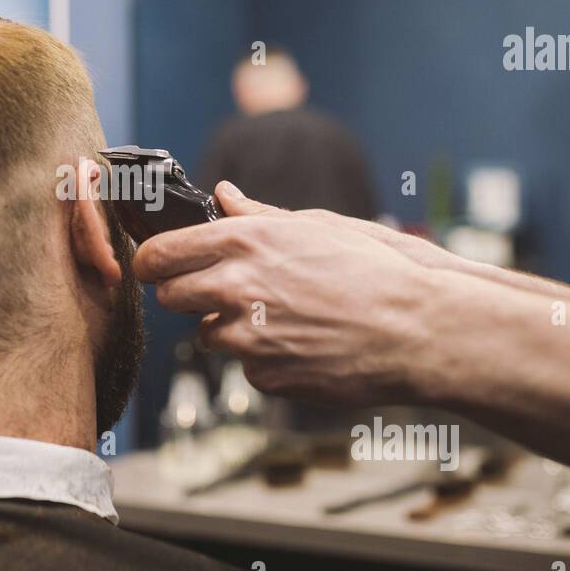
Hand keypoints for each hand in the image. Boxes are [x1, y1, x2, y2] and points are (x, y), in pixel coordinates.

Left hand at [133, 183, 435, 405]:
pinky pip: (246, 367)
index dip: (152, 262)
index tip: (155, 267)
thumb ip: (257, 216)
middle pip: (170, 297)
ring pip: (207, 335)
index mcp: (243, 242)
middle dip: (186, 295)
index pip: (159, 254)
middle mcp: (235, 288)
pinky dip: (266, 358)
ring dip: (231, 329)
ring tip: (284, 317)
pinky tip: (305, 344)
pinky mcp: (264, 375)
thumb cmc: (374, 270)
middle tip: (218, 292)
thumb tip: (223, 195)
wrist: (417, 330)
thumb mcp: (315, 226)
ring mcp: (246, 338)